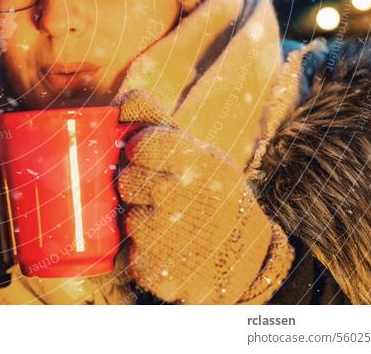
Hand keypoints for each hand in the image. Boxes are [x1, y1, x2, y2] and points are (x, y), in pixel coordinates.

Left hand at [118, 126, 291, 303]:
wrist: (248, 260)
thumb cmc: (212, 195)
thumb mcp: (199, 154)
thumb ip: (157, 123)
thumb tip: (122, 99)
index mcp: (201, 163)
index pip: (142, 144)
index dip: (137, 149)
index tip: (143, 155)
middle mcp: (189, 198)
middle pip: (127, 182)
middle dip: (135, 186)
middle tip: (157, 193)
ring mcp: (174, 237)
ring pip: (127, 217)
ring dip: (138, 219)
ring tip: (167, 222)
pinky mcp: (158, 270)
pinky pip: (130, 252)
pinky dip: (142, 252)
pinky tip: (168, 249)